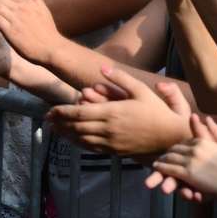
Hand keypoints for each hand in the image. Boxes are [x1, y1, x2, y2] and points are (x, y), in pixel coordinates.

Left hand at [47, 67, 192, 155]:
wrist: (170, 137)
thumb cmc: (156, 110)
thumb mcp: (140, 89)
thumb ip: (120, 78)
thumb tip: (103, 67)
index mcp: (112, 112)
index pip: (79, 113)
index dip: (62, 112)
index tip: (50, 110)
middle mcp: (108, 129)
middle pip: (76, 127)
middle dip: (59, 123)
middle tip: (46, 119)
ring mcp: (111, 142)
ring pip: (82, 139)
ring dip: (66, 134)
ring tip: (54, 129)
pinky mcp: (115, 151)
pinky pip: (92, 148)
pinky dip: (78, 143)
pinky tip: (73, 139)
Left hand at [148, 114, 216, 202]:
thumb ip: (216, 130)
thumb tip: (206, 117)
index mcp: (203, 141)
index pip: (183, 142)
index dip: (176, 147)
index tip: (171, 151)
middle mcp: (195, 148)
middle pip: (174, 149)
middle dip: (167, 154)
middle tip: (161, 158)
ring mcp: (191, 160)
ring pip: (170, 157)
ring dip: (162, 160)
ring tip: (157, 164)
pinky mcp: (188, 173)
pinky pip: (170, 169)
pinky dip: (161, 168)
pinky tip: (157, 168)